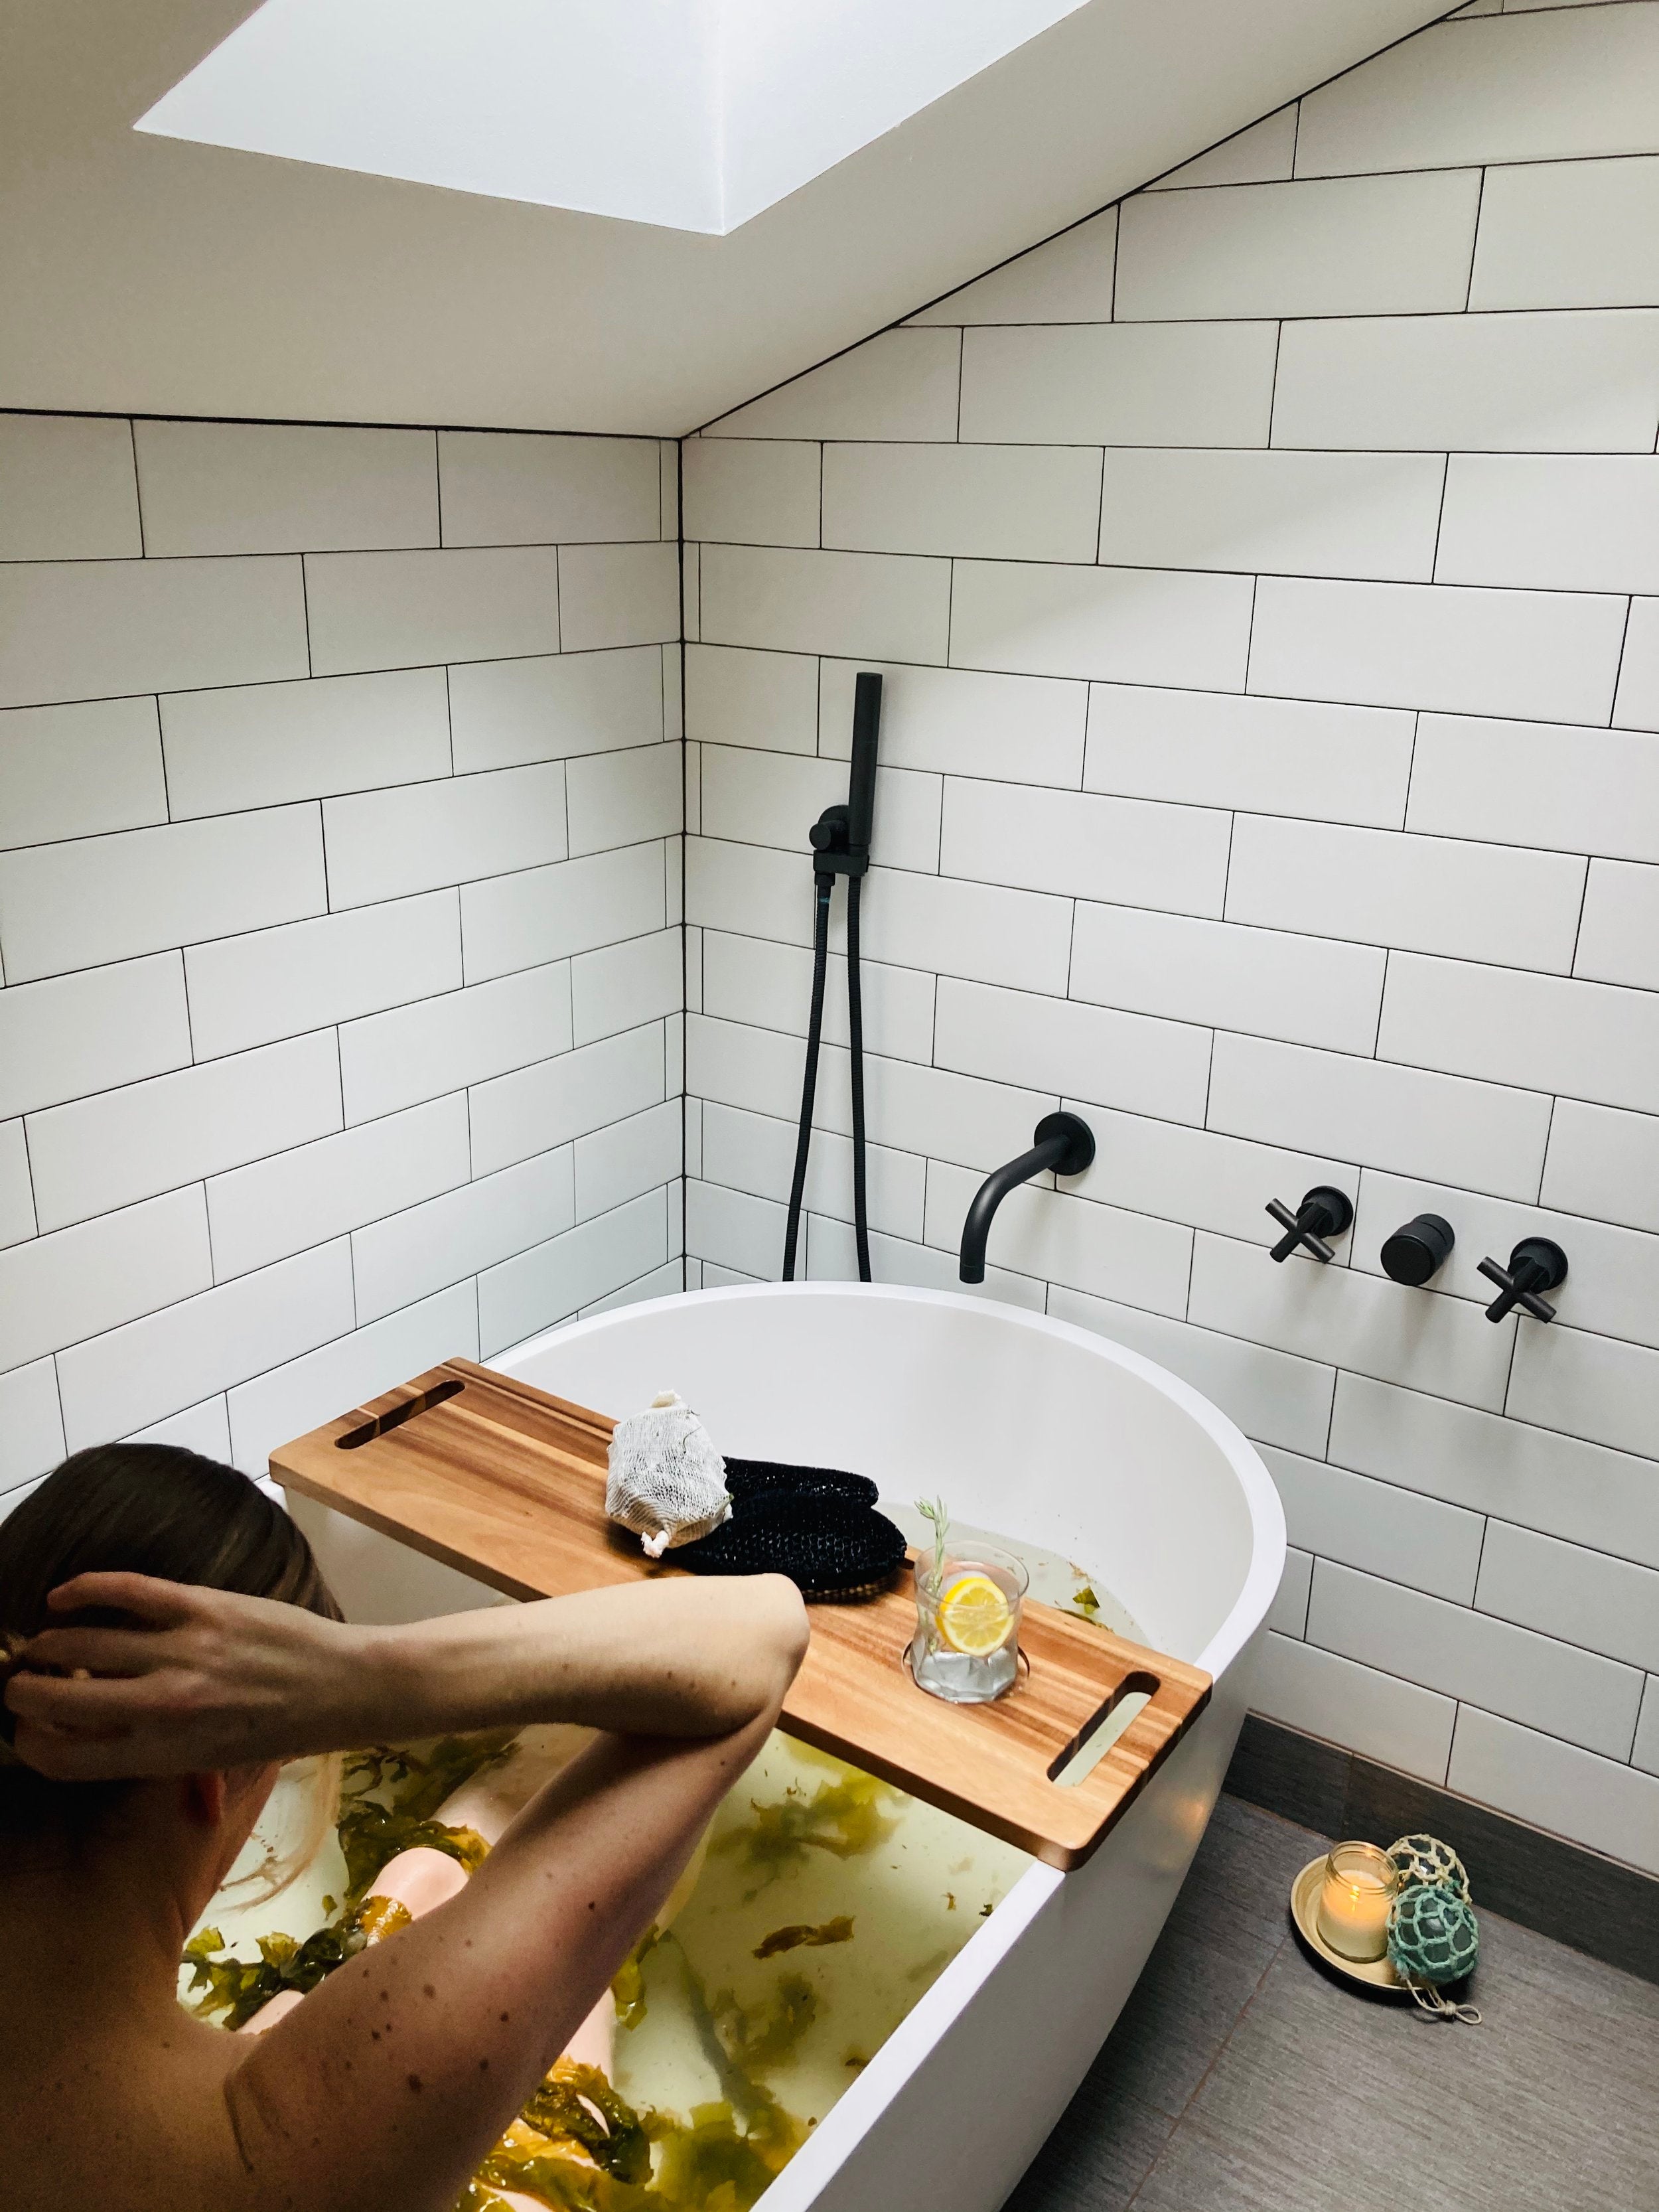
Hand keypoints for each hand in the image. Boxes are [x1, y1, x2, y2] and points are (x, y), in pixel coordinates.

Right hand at [3, 1572, 361, 1779]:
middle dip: (24, 1691)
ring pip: (81, 1642)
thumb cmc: (277, 1731)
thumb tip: (92, 1742)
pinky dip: (84, 1589)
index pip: (63, 1757)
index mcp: (161, 1755)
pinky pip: (124, 1590)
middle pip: (57, 1700)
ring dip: (46, 1642)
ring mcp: (181, 1653)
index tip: (23, 1728)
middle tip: (18, 1681)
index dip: (29, 1742)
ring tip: (38, 1643)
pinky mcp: (201, 1607)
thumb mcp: (209, 1763)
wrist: (340, 1688)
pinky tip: (64, 1596)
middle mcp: (162, 1708)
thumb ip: (152, 1757)